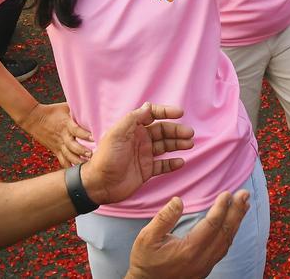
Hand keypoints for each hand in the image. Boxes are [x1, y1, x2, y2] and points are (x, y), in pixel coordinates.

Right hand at [19, 101, 93, 166]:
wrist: (33, 118)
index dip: (84, 134)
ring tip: (87, 165)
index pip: (76, 130)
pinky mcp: (56, 150)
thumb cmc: (53, 110)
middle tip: (92, 155)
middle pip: (72, 146)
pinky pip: (63, 160)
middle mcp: (63, 136)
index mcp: (66, 124)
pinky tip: (78, 173)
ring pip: (68, 156)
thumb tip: (94, 105)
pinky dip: (69, 167)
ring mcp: (59, 144)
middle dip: (82, 151)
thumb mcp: (66, 107)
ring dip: (77, 161)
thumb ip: (78, 109)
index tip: (93, 137)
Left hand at [80, 103, 194, 205]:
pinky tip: (180, 162)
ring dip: (178, 144)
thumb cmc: (106, 157)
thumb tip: (148, 106)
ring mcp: (144, 155)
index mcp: (132, 129)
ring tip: (189, 144)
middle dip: (177, 131)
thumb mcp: (116, 133)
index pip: (152, 115)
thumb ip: (133, 118)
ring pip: (165, 146)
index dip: (166, 112)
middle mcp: (140, 140)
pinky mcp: (146, 170)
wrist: (99, 184)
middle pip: (163, 131)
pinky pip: (162, 165)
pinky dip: (172, 164)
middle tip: (189, 134)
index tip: (179, 113)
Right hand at [125, 191, 251, 278]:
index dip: (221, 207)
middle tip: (244, 194)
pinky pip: (223, 249)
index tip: (227, 193)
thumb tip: (177, 200)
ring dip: (236, 222)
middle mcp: (202, 259)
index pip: (212, 224)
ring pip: (227, 242)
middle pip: (225, 232)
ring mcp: (205, 266)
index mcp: (189, 249)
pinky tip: (232, 225)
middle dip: (237, 211)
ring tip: (244, 205)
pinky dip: (230, 234)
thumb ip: (163, 218)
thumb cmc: (146, 261)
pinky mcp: (205, 269)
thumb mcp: (147, 238)